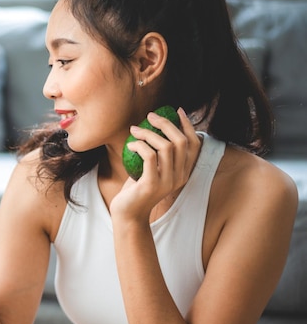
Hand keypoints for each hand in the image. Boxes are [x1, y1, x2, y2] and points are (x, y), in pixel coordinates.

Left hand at [110, 107, 201, 222]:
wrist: (128, 213)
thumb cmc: (136, 188)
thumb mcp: (151, 168)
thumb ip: (157, 153)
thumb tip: (153, 127)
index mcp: (184, 172)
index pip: (194, 144)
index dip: (188, 125)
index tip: (177, 111)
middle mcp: (180, 176)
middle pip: (181, 141)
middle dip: (166, 123)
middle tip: (149, 116)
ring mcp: (168, 181)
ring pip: (165, 146)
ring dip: (148, 133)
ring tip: (134, 130)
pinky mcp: (152, 184)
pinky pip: (150, 156)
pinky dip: (139, 145)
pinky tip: (130, 145)